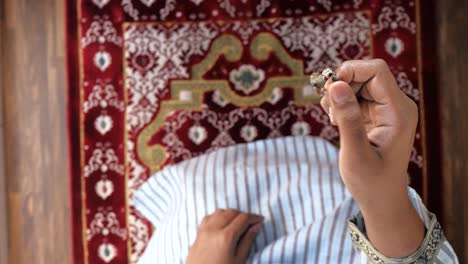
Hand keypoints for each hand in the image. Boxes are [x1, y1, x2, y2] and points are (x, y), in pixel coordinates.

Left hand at [186, 209, 263, 263]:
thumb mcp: (238, 260)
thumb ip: (248, 241)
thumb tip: (256, 226)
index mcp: (226, 237)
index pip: (243, 218)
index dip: (254, 217)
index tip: (260, 220)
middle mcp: (214, 229)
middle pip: (232, 212)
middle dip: (243, 215)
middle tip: (251, 223)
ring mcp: (204, 230)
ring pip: (220, 212)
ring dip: (231, 214)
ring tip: (237, 224)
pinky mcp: (198, 233)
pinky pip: (209, 217)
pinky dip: (218, 216)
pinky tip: (223, 225)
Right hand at [320, 59, 423, 256]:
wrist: (381, 198)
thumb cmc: (371, 181)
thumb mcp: (355, 153)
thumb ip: (347, 118)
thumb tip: (336, 85)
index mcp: (398, 111)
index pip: (376, 72)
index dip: (350, 71)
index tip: (329, 88)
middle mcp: (396, 105)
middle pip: (366, 74)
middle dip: (341, 83)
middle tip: (325, 105)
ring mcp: (387, 109)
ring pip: (358, 84)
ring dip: (339, 94)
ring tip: (331, 117)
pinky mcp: (377, 115)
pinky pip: (356, 96)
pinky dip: (341, 102)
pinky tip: (336, 120)